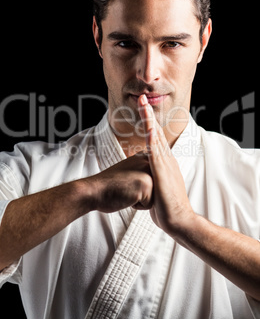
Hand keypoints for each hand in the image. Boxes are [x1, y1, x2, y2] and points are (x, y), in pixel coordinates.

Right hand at [88, 152, 152, 212]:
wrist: (94, 190)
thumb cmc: (111, 185)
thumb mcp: (131, 169)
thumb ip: (144, 169)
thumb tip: (157, 178)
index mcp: (146, 156)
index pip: (156, 180)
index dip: (141, 186)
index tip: (128, 181)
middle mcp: (150, 161)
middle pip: (157, 189)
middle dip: (143, 193)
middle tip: (126, 186)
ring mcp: (149, 172)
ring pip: (155, 197)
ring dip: (141, 200)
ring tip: (127, 190)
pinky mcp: (147, 186)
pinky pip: (149, 205)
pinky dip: (137, 205)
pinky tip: (126, 196)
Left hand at [138, 94, 194, 236]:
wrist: (178, 220)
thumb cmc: (165, 207)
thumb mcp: (155, 187)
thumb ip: (150, 177)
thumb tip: (141, 176)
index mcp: (164, 162)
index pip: (155, 137)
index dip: (149, 122)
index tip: (142, 109)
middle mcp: (166, 159)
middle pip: (156, 131)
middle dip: (149, 114)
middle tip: (142, 98)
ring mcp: (166, 164)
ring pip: (156, 137)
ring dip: (149, 120)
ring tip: (143, 104)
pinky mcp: (163, 172)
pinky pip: (156, 152)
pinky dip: (152, 139)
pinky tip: (148, 128)